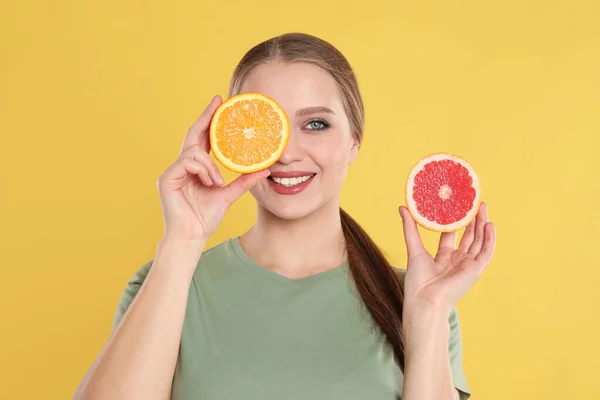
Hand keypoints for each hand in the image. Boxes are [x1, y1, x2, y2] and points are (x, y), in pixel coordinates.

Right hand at [157, 95, 269, 242]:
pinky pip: (187, 162)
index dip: (210, 121)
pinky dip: (203, 170)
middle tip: (218, 102)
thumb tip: (265, 170)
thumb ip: (243, 182)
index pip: (202, 138)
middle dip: (206, 117)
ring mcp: (173, 171)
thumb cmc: (205, 218)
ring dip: (210, 164)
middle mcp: (182, 166)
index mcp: (195, 168)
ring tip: (217, 182)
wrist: (192, 236)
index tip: (220, 104)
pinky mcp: (167, 179)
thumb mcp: (229, 195)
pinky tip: (211, 183)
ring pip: (193, 150)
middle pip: (193, 134)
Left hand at [398, 202, 495, 312]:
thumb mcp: (414, 249)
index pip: (451, 236)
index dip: (453, 221)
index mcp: (443, 259)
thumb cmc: (417, 281)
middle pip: (467, 237)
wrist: (425, 301)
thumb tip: (402, 208)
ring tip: (482, 206)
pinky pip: (486, 252)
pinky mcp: (475, 270)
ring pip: (478, 241)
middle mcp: (457, 261)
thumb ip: (410, 228)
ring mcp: (467, 265)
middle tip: (472, 202)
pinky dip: (489, 239)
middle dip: (471, 219)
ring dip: (482, 224)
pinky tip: (489, 224)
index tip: (454, 206)